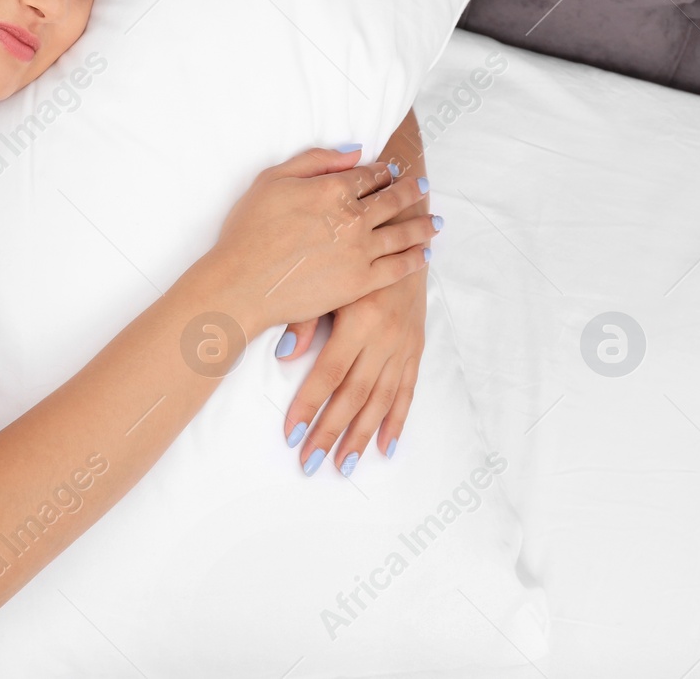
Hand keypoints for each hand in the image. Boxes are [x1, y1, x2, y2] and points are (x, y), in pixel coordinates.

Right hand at [201, 146, 432, 343]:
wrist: (242, 283)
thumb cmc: (248, 231)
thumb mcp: (272, 180)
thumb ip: (315, 161)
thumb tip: (353, 151)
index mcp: (333, 189)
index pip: (369, 176)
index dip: (383, 172)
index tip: (392, 171)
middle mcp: (354, 218)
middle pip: (392, 200)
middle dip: (410, 191)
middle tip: (423, 187)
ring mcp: (361, 251)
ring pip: (402, 233)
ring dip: (422, 225)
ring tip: (435, 221)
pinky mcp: (361, 283)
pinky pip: (398, 267)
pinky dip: (415, 259)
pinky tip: (424, 254)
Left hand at [276, 265, 428, 476]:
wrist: (404, 233)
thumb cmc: (352, 254)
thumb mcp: (328, 280)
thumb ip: (305, 317)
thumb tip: (284, 354)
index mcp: (360, 320)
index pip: (329, 374)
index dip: (309, 406)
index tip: (291, 433)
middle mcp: (385, 337)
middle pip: (354, 396)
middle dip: (331, 432)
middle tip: (310, 463)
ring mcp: (403, 345)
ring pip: (381, 401)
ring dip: (361, 436)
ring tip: (344, 465)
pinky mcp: (416, 348)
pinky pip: (407, 391)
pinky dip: (397, 421)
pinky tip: (386, 446)